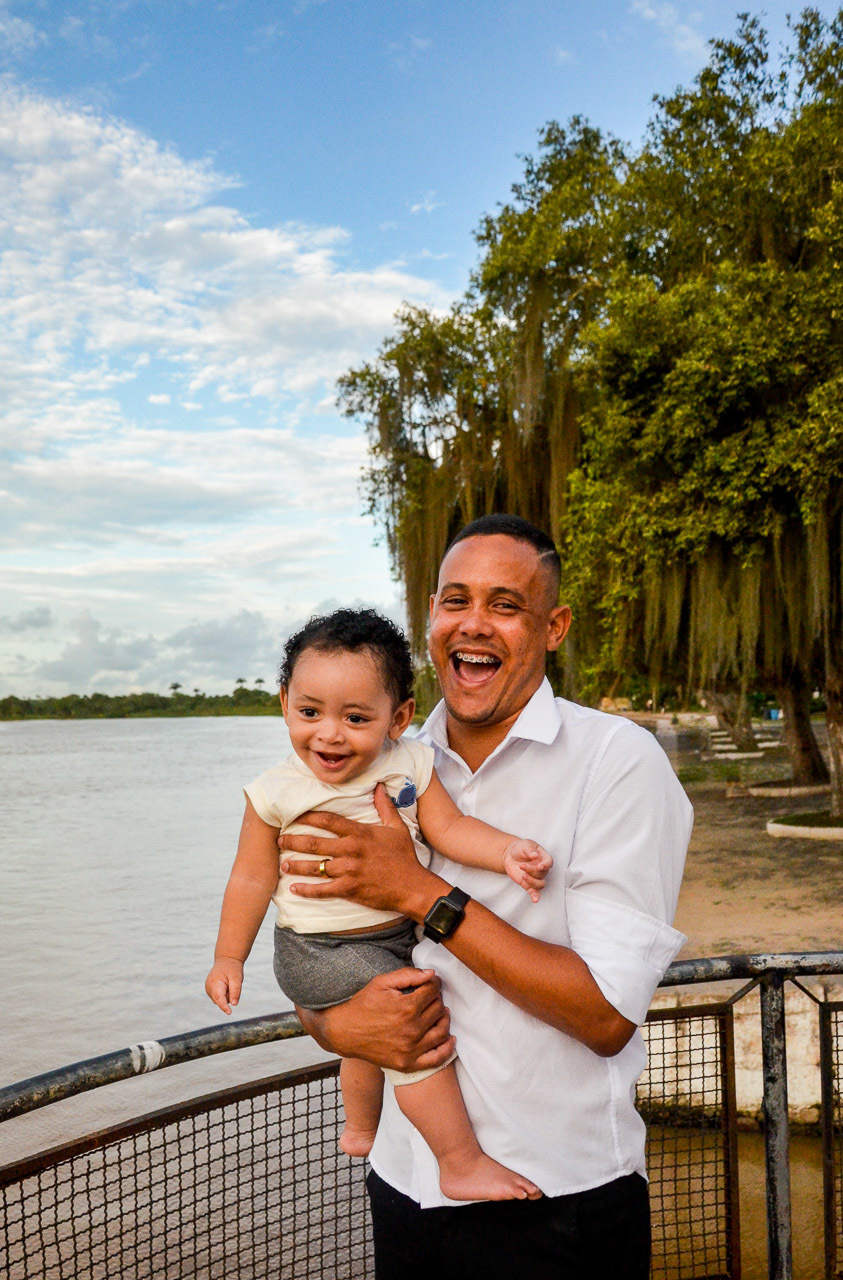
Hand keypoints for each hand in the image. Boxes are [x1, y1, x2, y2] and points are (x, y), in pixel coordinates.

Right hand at [205, 956, 243, 1014]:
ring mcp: (209, 990)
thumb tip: (234, 1004)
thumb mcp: (237, 978)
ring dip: (227, 994)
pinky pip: (221, 997)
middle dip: (229, 996)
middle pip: (221, 1000)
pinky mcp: (211, 991)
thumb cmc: (232, 968)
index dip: (224, 1006)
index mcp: (214, 984)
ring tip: (229, 982)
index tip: (229, 1012)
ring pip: (221, 1000)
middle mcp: (209, 988)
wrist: (226, 960)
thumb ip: (235, 991)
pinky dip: (225, 993)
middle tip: (232, 983)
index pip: (219, 999)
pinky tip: (226, 984)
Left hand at [278, 783, 438, 918]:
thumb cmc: (405, 857)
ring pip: (315, 867)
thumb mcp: (397, 828)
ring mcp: (349, 871)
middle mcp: (351, 850)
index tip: (294, 817)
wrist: (413, 887)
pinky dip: (307, 890)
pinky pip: (323, 890)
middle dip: (294, 842)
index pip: (328, 821)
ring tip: (283, 865)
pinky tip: (294, 889)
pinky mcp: (349, 889)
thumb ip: (384, 806)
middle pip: (315, 843)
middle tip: (280, 840)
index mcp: (360, 833)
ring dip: (295, 866)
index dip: (308, 817)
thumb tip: (378, 786)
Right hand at [297, 967, 454, 1072]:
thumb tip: (431, 974)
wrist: (344, 1032)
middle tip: (430, 997)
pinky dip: (447, 1049)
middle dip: (437, 999)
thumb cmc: (362, 1005)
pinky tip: (449, 1039)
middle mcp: (412, 1030)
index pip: (433, 991)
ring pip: (442, 1031)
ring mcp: (410, 1049)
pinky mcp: (407, 1063)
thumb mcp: (381, 983)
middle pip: (438, 1009)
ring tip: (439, 1013)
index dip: (433, 984)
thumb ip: (407, 975)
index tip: (430, 983)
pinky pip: (436, 1059)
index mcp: (406, 1007)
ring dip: (444, 1019)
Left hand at [502, 839, 551, 902]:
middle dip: (532, 870)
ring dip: (532, 881)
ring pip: (540, 884)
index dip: (546, 865)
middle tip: (522, 866)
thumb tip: (535, 855)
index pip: (549, 862)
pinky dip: (535, 896)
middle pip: (542, 873)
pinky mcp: (528, 884)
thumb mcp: (525, 845)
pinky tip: (535, 900)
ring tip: (523, 875)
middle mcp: (541, 869)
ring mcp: (535, 877)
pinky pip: (534, 892)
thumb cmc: (521, 848)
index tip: (540, 866)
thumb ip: (530, 850)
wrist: (510, 855)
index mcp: (543, 857)